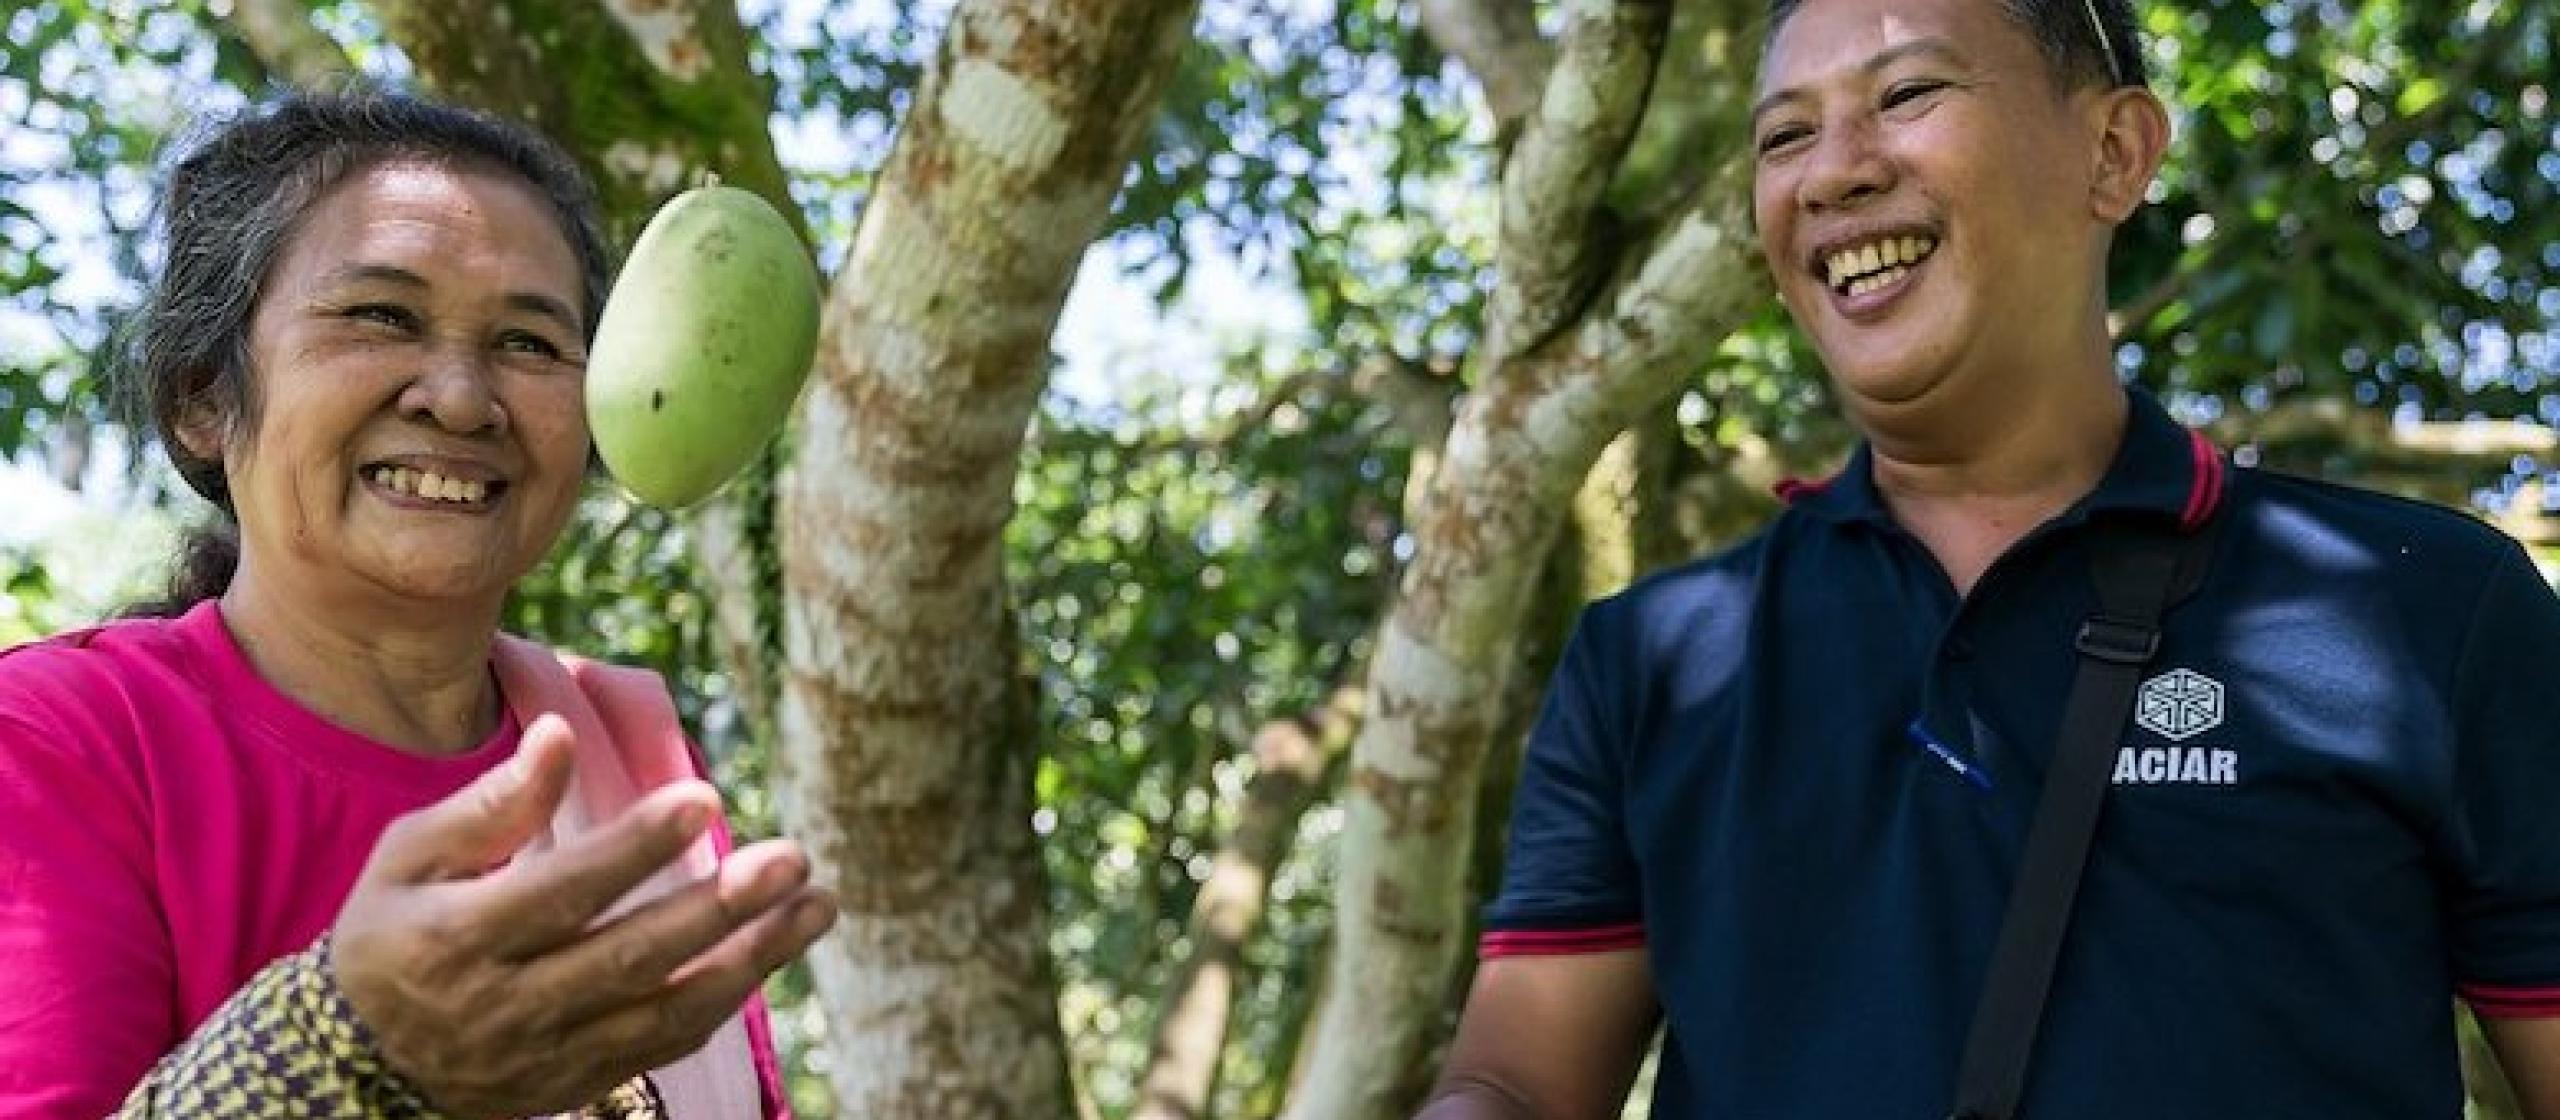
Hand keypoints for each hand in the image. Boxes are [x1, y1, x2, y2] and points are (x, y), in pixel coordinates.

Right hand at [329, 714, 836, 1117]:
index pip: (561, 891)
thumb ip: (489, 804)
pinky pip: (662, 1046)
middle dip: (719, 908)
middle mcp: (506, 1005)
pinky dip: (722, 999)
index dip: (634, 846)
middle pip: (627, 957)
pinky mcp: (573, 1085)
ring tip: (818, 906)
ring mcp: (545, 1055)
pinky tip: (770, 951)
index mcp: (457, 939)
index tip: (704, 796)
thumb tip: (558, 733)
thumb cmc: (392, 933)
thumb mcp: (408, 860)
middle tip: (793, 857)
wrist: (358, 1062)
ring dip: (751, 960)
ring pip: (663, 1012)